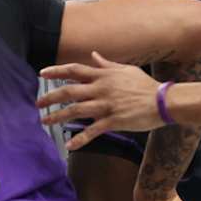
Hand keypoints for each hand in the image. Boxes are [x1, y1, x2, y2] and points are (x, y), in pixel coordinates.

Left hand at [38, 52, 164, 138]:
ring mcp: (106, 105)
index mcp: (103, 75)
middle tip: (38, 104)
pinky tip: (69, 145)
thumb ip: (107, 64)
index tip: (41, 73)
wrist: (162, 101)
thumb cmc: (144, 85)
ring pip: (75, 111)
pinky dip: (80, 139)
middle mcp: (101, 88)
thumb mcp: (125, 70)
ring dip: (58, 117)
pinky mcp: (113, 121)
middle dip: (50, 97)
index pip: (74, 70)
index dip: (56, 71)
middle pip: (69, 91)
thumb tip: (95, 55)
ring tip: (45, 122)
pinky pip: (92, 131)